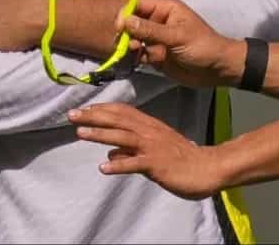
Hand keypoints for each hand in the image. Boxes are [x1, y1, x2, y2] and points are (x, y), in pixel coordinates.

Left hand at [69, 103, 223, 199]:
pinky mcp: (156, 164)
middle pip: (117, 120)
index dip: (102, 109)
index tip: (84, 109)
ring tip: (80, 133)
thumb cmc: (181, 159)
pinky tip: (103, 168)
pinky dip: (119, 165)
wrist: (207, 168)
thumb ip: (132, 150)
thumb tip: (111, 153)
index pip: (122, 112)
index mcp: (149, 126)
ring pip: (122, 137)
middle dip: (93, 116)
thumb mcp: (155, 149)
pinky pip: (135, 164)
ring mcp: (152, 147)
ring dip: (100, 134)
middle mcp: (149, 132)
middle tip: (71, 114)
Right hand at [120, 0, 238, 87]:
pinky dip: (135, 57)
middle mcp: (157, 21)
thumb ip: (150, 30)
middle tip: (127, 43)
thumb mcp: (177, 36)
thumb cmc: (202, 46)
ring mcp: (156, 39)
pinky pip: (139, 54)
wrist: (217, 70)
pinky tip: (137, 61)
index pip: (138, 4)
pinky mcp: (155, 55)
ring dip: (130, 46)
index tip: (119, 26)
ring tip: (136, 53)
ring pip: (134, 39)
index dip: (126, 13)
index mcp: (165, 9)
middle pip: (132, 22)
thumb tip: (125, 20)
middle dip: (127, 32)